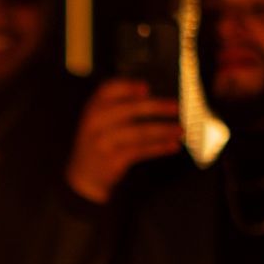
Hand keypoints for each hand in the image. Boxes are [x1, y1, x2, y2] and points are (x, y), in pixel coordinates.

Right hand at [65, 79, 184, 203]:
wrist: (83, 177)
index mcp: (92, 108)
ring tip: (179, 130)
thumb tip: (149, 95)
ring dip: (163, 130)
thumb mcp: (99, 121)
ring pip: (139, 132)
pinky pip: (142, 151)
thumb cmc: (98, 144)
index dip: (128, 87)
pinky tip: (172, 146)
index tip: (147, 87)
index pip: (109, 89)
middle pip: (130, 109)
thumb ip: (117, 106)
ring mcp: (103, 142)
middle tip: (176, 107)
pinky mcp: (113, 160)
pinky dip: (159, 147)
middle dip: (157, 107)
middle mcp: (95, 122)